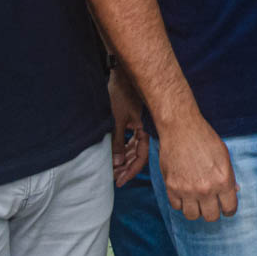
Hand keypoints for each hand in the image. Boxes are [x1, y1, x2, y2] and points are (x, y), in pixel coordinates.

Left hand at [108, 69, 148, 186]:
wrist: (121, 74)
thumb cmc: (121, 94)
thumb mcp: (117, 120)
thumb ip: (117, 143)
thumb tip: (116, 165)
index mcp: (144, 130)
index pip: (141, 157)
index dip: (131, 171)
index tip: (120, 182)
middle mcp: (143, 129)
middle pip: (137, 154)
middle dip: (126, 168)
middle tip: (114, 179)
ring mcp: (137, 125)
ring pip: (132, 148)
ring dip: (123, 159)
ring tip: (112, 170)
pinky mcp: (131, 120)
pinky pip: (129, 140)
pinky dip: (122, 148)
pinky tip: (115, 155)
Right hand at [157, 114, 237, 220]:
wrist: (181, 128)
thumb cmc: (205, 138)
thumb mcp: (224, 156)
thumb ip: (228, 177)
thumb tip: (234, 191)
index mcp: (223, 180)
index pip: (229, 208)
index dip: (229, 209)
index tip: (225, 208)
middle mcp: (206, 189)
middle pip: (211, 217)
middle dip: (212, 211)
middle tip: (211, 204)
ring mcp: (187, 190)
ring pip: (192, 216)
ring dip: (195, 209)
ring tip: (196, 200)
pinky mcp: (171, 187)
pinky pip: (176, 207)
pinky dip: (180, 202)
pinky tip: (184, 193)